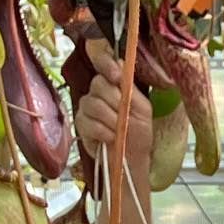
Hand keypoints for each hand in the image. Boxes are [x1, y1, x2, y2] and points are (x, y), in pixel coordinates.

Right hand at [74, 38, 152, 169]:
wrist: (131, 160)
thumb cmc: (138, 134)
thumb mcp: (142, 110)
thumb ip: (131, 89)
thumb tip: (120, 66)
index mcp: (114, 85)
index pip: (103, 62)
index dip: (105, 63)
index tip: (116, 76)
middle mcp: (98, 92)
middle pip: (98, 83)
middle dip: (115, 101)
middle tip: (124, 116)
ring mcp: (87, 108)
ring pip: (92, 103)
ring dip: (110, 119)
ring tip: (118, 131)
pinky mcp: (80, 124)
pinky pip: (87, 121)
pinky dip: (102, 130)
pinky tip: (110, 138)